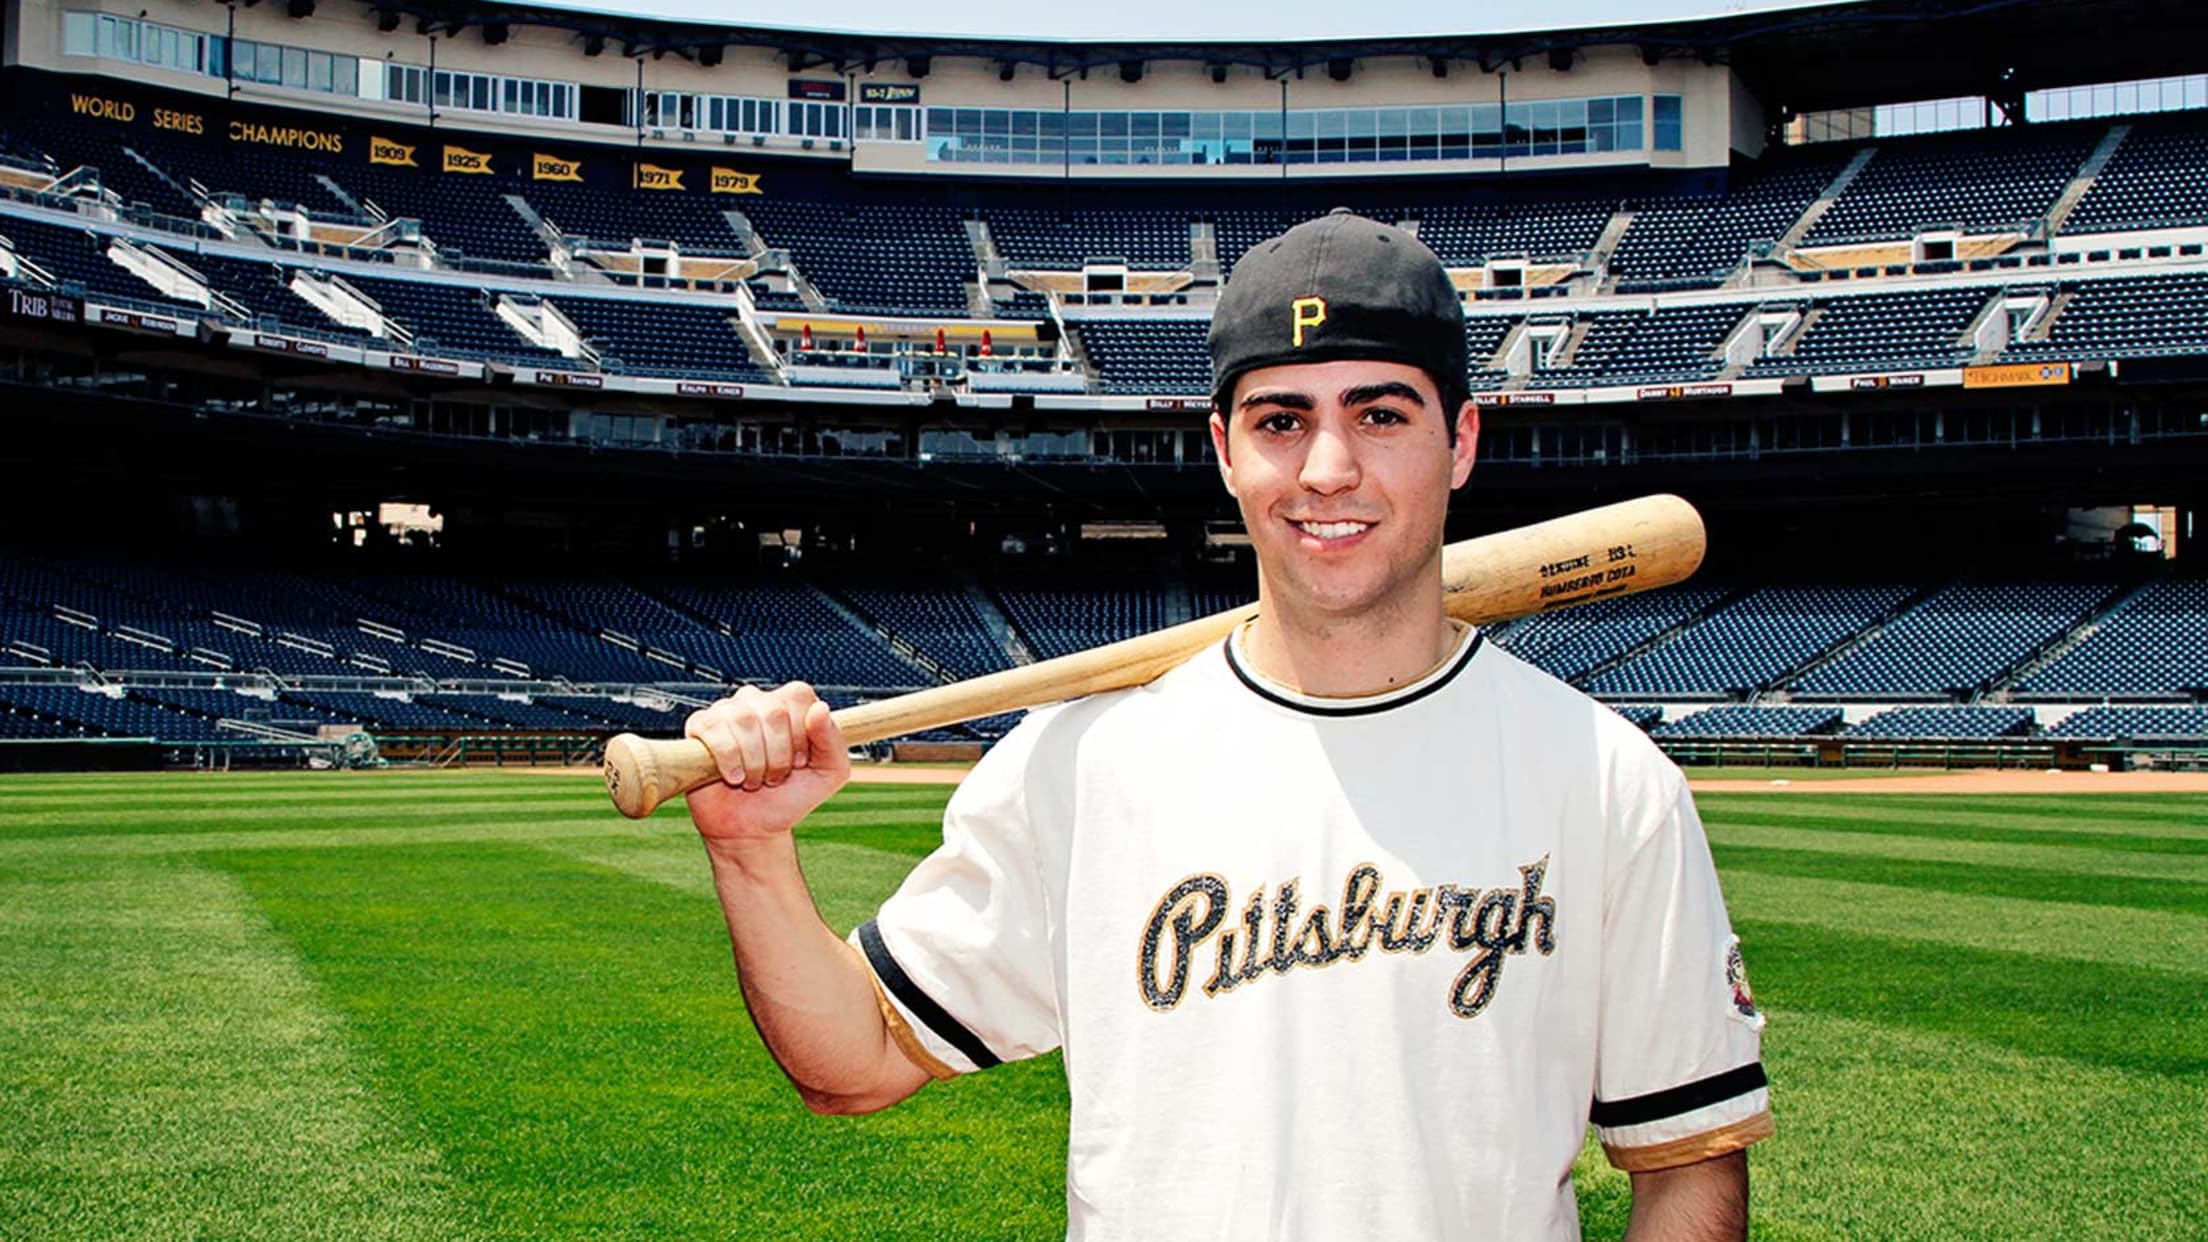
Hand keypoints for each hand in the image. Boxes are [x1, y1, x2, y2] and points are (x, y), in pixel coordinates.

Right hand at [683, 682, 851, 852]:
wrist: (753, 829)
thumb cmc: (791, 797)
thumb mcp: (829, 774)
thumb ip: (833, 741)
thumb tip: (819, 708)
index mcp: (789, 704)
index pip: (798, 697)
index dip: (801, 735)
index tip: (799, 762)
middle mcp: (757, 701)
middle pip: (773, 712)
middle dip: (778, 755)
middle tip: (774, 777)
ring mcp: (727, 712)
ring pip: (743, 720)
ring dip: (754, 762)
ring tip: (754, 780)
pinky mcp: (700, 727)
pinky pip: (713, 729)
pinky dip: (728, 759)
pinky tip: (734, 776)